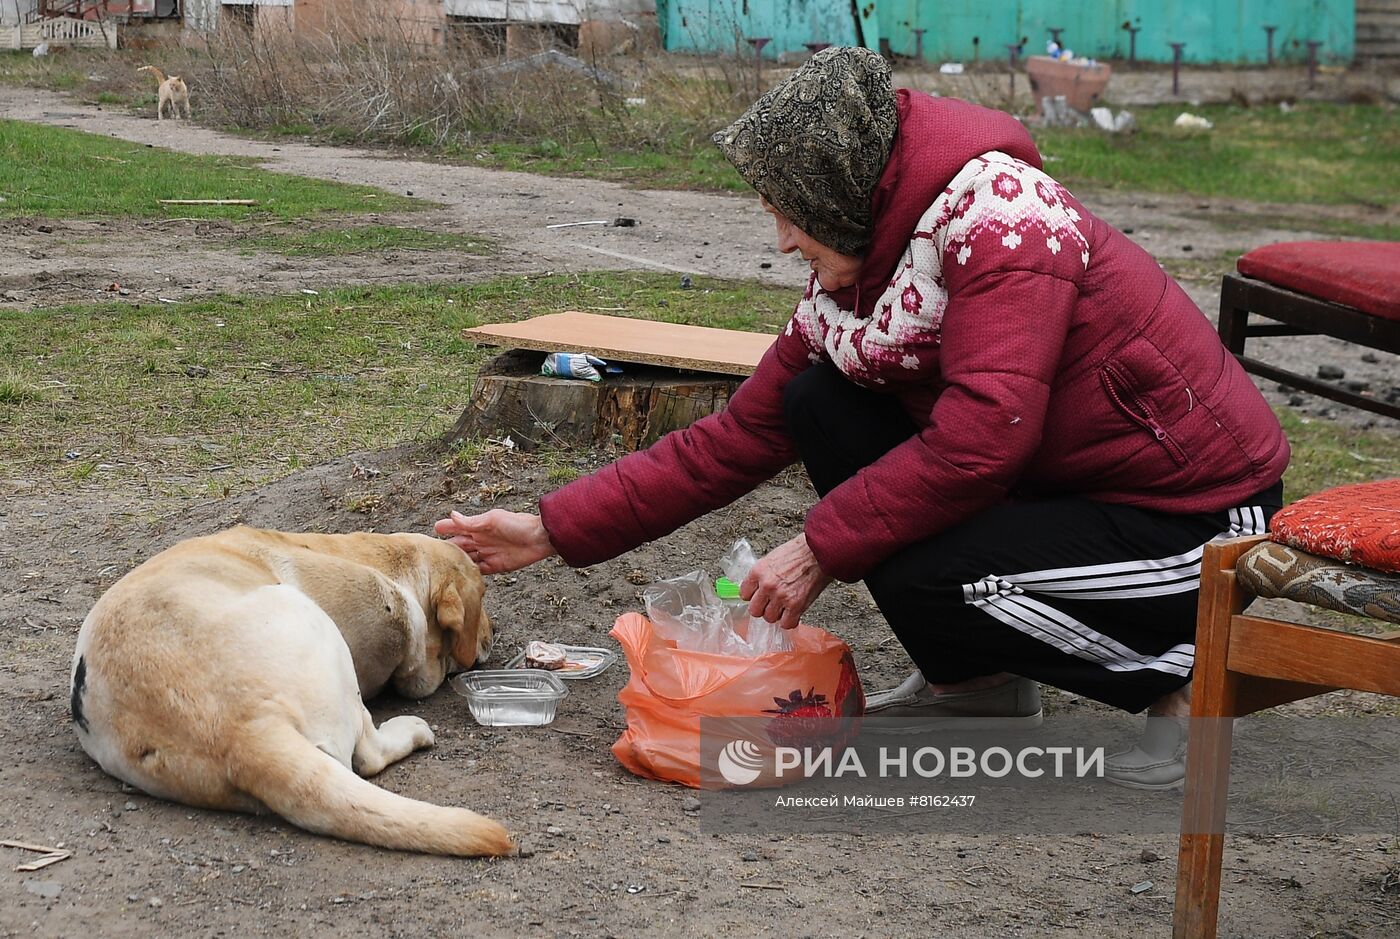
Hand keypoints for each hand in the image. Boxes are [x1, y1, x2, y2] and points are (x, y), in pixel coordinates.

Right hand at [433, 509, 556, 574]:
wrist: (540, 538)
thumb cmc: (518, 524)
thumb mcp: (493, 520)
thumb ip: (472, 522)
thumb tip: (451, 515)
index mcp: (479, 527)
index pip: (457, 528)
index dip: (445, 529)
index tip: (433, 530)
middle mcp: (481, 540)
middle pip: (459, 546)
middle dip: (447, 550)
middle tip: (431, 556)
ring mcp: (488, 554)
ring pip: (467, 559)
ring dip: (457, 563)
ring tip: (441, 569)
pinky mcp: (496, 566)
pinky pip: (479, 571)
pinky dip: (470, 573)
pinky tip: (460, 577)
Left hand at [740, 533, 831, 629]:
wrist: (819, 552)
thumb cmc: (799, 552)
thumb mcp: (772, 558)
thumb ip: (762, 575)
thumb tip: (756, 589)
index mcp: (758, 571)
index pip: (744, 594)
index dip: (753, 596)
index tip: (759, 597)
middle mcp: (767, 585)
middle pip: (754, 610)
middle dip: (762, 608)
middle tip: (771, 604)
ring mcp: (781, 596)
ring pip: (769, 618)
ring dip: (777, 614)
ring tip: (784, 606)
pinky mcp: (796, 605)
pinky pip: (787, 623)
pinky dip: (790, 621)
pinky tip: (793, 613)